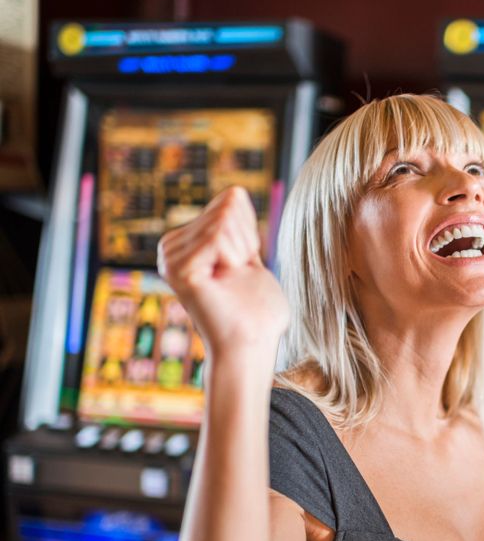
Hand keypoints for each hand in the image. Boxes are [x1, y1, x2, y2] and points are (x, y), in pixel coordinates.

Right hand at [157, 186, 288, 358]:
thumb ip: (238, 229)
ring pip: (225, 220)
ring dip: (242, 252)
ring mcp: (170, 258)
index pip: (231, 200)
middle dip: (247, 242)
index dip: (251, 234)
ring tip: (232, 282)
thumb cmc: (257, 313)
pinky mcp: (179, 269)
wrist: (252, 347)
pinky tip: (225, 282)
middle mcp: (170, 247)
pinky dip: (235, 258)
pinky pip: (219, 236)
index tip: (243, 268)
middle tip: (239, 277)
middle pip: (227, 206)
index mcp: (184, 243)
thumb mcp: (249, 258)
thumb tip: (234, 194)